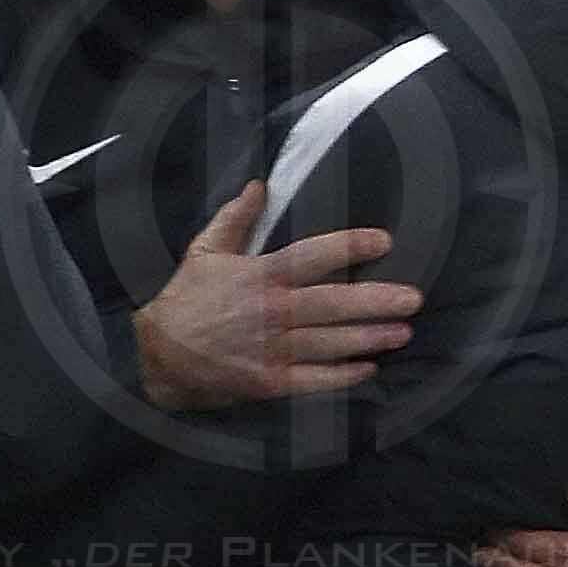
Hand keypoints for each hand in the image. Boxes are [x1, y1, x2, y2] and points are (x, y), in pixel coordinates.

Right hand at [133, 180, 417, 409]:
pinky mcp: (266, 380)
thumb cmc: (183, 300)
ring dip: (369, 337)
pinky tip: (367, 369)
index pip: (311, 257)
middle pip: (332, 303)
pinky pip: (311, 379)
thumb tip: (259, 186)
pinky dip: (341, 376)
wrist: (154, 354)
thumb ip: (234, 219)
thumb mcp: (203, 252)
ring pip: (329, 342)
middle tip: (413, 299)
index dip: (349, 247)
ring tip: (403, 332)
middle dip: (376, 301)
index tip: (383, 241)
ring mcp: (270, 348)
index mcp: (258, 276)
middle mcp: (270, 312)